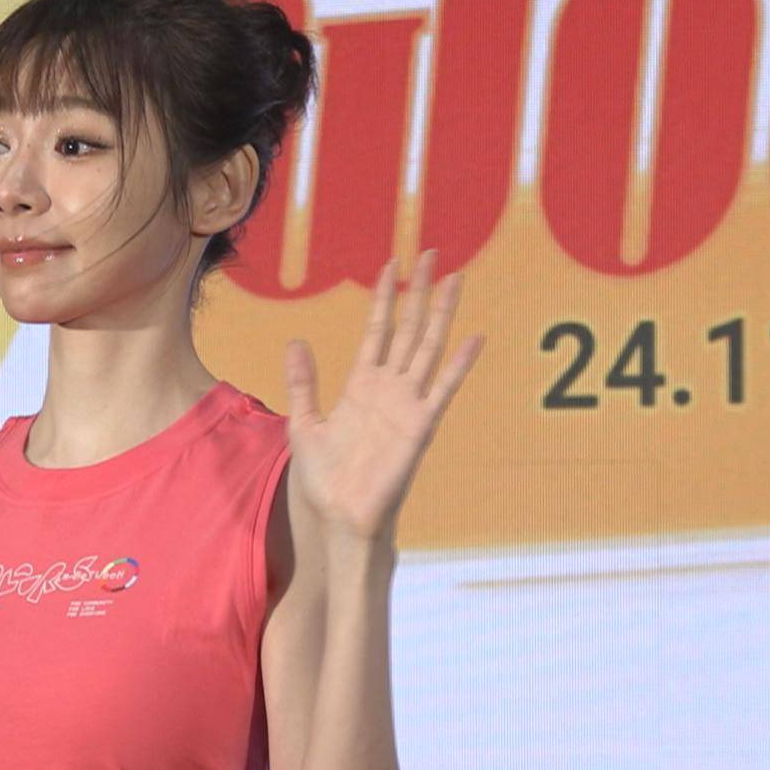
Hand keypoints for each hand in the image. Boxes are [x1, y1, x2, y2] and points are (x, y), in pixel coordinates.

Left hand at [283, 249, 483, 542]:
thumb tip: (296, 342)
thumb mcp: (303, 423)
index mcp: (361, 385)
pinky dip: (459, 363)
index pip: (378, 329)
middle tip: (430, 253)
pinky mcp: (420, 426)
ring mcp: (407, 404)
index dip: (384, 297)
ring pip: (427, 347)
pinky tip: (474, 337)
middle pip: (408, 327)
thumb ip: (303, 383)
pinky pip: (442, 388)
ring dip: (441, 313)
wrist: (339, 517)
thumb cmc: (324, 479)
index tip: (391, 264)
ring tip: (456, 278)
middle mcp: (389, 388)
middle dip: (418, 290)